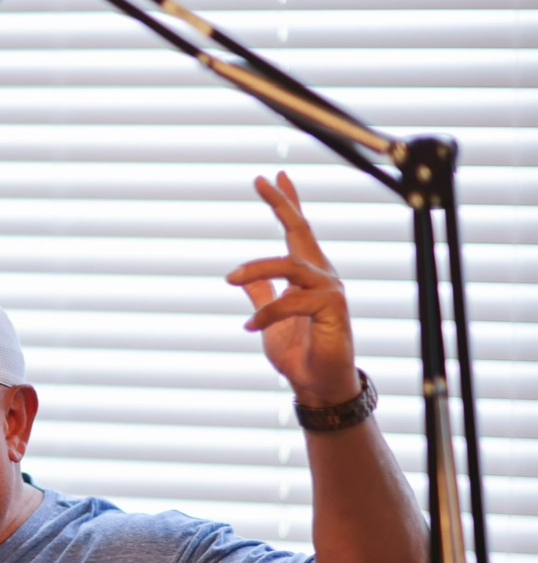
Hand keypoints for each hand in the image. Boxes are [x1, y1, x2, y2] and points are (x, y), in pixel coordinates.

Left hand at [227, 171, 359, 407]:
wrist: (318, 384)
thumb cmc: (298, 352)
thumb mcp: (268, 319)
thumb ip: (260, 295)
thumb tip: (241, 278)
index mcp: (307, 275)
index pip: (297, 231)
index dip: (286, 203)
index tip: (273, 177)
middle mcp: (322, 276)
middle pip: (301, 231)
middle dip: (283, 204)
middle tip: (262, 181)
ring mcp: (330, 290)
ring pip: (290, 265)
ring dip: (257, 268)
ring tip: (230, 279)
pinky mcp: (333, 309)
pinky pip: (292, 301)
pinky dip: (267, 313)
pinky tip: (250, 327)